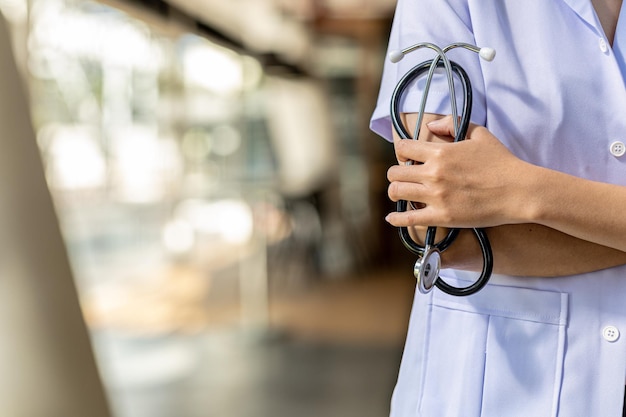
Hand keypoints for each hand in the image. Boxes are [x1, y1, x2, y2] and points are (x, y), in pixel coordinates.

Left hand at [386, 115, 530, 228]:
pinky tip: (391, 218)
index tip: (407, 157)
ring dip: (396, 193)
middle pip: (394, 173)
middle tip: (404, 178)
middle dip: (396, 174)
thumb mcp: (479, 134)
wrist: (518, 191)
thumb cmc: (501, 162)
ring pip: (397, 193)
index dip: (402, 152)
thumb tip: (431, 126)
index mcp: (440, 152)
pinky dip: (396, 218)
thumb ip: (452, 124)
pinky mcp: (442, 216)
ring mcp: (436, 196)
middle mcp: (433, 174)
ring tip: (401, 194)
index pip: (403, 148)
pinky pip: (409, 218)